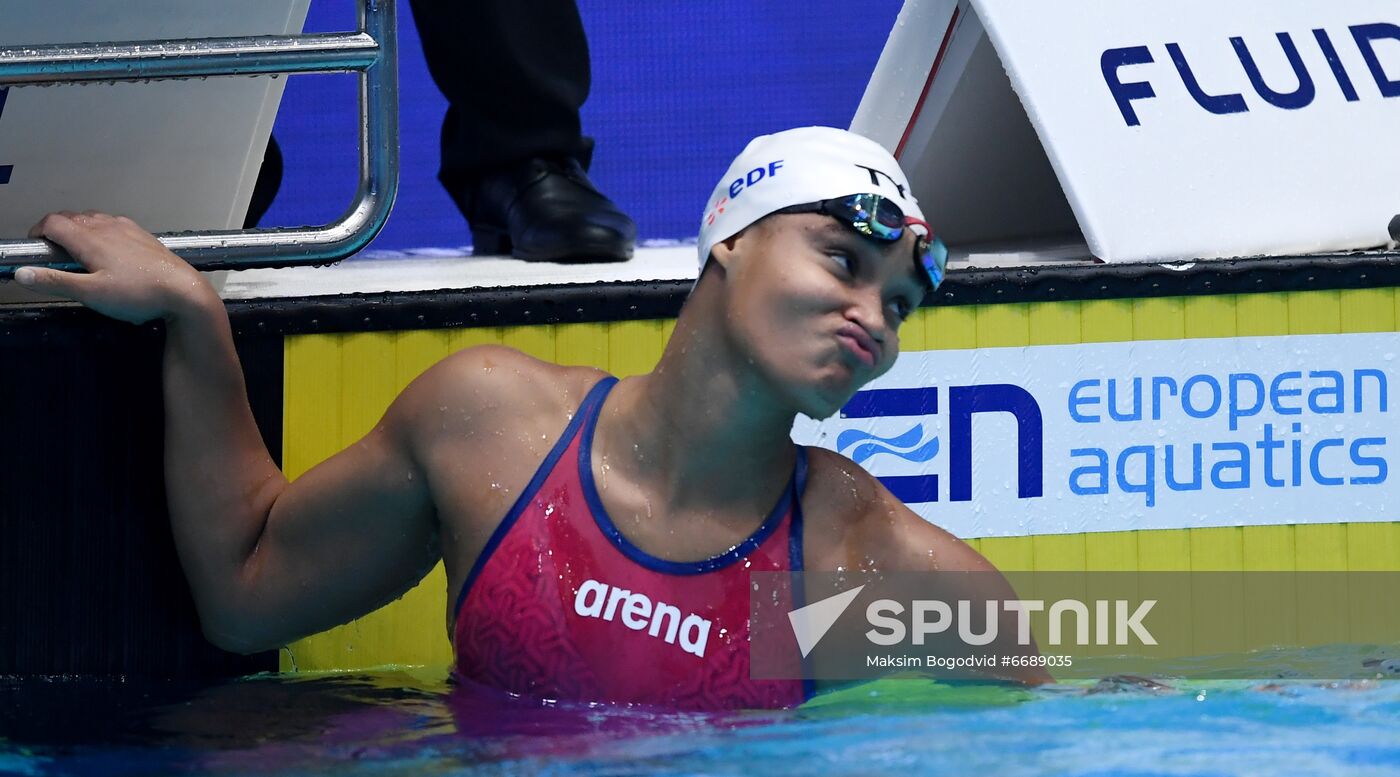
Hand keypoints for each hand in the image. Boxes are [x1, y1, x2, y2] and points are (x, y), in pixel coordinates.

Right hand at [15, 211, 216, 323]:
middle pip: (72, 218)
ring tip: (79, 255)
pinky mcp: (143, 236)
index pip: (52, 222)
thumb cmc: (139, 293)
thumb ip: (55, 282)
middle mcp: (108, 226)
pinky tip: (109, 255)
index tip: (35, 248)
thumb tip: (23, 273)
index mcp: (90, 238)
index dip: (38, 232)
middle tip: (54, 254)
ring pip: (94, 220)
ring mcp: (128, 228)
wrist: (184, 291)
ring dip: (80, 231)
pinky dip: (101, 233)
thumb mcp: (91, 293)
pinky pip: (114, 226)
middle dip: (57, 232)